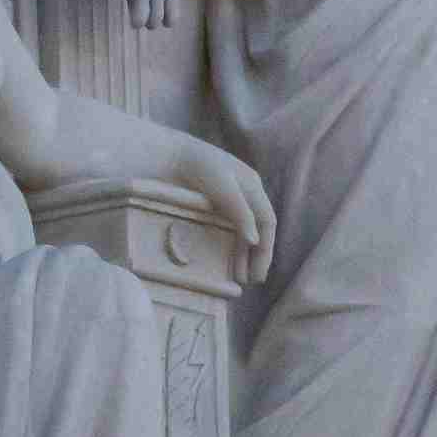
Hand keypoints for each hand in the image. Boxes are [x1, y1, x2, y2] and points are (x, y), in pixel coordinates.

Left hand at [182, 144, 275, 271]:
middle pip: (257, 230)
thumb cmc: (198, 165)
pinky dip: (228, 248)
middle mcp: (244, 195)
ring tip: (238, 278)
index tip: (259, 272)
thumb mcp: (223, 187)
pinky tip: (225, 263)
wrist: (169, 155)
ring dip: (242, 256)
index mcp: (252, 186)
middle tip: (252, 281)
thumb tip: (255, 241)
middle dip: (257, 256)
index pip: (267, 222)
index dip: (266, 248)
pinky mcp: (211, 208)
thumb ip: (240, 212)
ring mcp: (227, 202)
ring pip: (241, 234)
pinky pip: (226, 232)